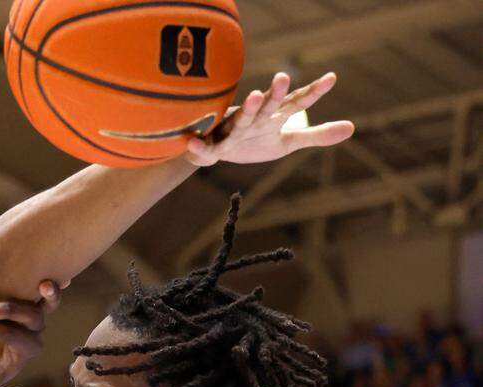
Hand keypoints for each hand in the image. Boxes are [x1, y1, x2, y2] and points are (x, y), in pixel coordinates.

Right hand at [0, 279, 59, 386]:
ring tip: (5, 289)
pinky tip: (46, 281)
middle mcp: (35, 333)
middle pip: (29, 318)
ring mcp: (37, 317)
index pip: (9, 337)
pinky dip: (52, 291)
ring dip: (19, 297)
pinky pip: (48, 298)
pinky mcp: (33, 302)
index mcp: (27, 351)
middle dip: (4, 313)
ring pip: (39, 305)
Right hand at [185, 72, 353, 166]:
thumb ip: (316, 134)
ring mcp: (235, 132)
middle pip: (269, 105)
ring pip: (242, 120)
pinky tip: (193, 143)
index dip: (313, 92)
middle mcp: (256, 119)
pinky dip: (199, 147)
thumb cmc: (256, 142)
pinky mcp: (216, 148)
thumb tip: (352, 128)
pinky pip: (207, 150)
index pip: (297, 102)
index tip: (331, 79)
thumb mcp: (288, 141)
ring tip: (254, 96)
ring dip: (248, 108)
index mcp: (274, 117)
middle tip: (284, 76)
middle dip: (276, 92)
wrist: (219, 150)